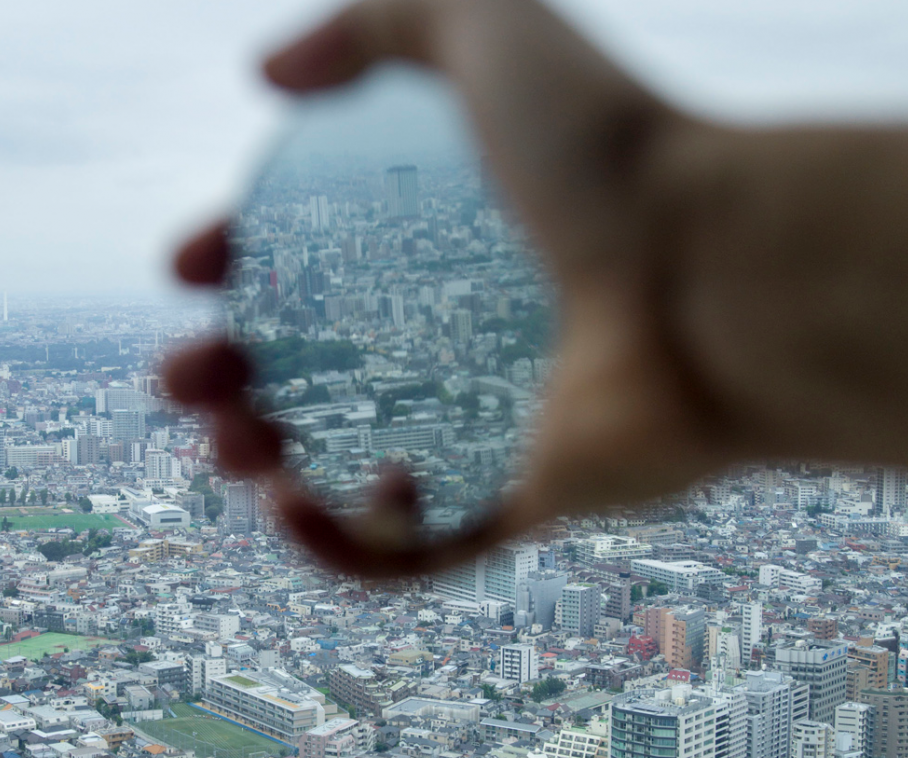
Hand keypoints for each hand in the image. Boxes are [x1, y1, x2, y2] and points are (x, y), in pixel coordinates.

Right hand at [166, 0, 740, 575]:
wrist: (721, 280)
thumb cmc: (613, 152)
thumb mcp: (489, 22)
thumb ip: (374, 20)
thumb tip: (265, 76)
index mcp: (447, 233)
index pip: (314, 255)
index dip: (235, 257)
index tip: (190, 264)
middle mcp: (462, 328)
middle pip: (314, 364)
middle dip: (223, 373)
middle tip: (186, 375)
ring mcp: (487, 420)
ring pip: (341, 461)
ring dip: (258, 460)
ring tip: (227, 442)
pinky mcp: (515, 504)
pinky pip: (406, 554)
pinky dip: (334, 544)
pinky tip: (294, 502)